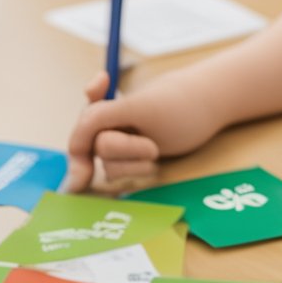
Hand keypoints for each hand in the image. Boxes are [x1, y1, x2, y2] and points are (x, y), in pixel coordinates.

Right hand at [65, 71, 221, 191]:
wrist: (208, 106)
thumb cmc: (176, 104)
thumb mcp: (139, 108)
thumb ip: (101, 116)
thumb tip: (74, 141)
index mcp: (104, 109)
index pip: (83, 130)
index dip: (77, 151)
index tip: (80, 178)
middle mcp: (108, 127)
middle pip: (100, 149)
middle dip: (126, 151)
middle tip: (153, 148)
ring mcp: (121, 145)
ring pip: (111, 167)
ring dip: (136, 164)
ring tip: (158, 152)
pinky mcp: (134, 160)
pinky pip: (123, 175)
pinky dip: (136, 171)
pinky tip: (150, 167)